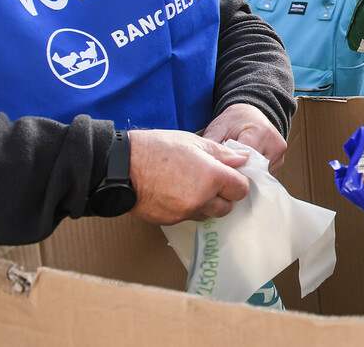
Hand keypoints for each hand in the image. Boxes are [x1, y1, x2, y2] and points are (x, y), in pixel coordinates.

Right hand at [127, 129, 250, 224]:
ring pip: (207, 214)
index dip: (238, 182)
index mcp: (211, 177)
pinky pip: (188, 217)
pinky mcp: (169, 221)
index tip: (230, 175)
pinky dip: (187, 208)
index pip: (241, 189)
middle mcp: (201, 199)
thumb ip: (223, 154)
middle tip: (212, 181)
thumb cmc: (157, 148)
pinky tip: (176, 193)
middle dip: (224, 196)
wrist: (121, 166)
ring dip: (206, 204)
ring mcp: (184, 213)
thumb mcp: (194, 143)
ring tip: (192, 185)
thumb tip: (243, 158)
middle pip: (227, 207)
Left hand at [202, 103, 287, 174]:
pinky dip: (253, 177)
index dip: (231, 170)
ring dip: (247, 178)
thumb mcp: (218, 129)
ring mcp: (279, 154)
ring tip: (234, 171)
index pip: (246, 162)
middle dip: (238, 175)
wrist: (250, 113)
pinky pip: (265, 176)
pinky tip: (243, 170)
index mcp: (259, 132)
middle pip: (254, 171)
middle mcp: (274, 144)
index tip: (219, 174)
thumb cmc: (232, 121)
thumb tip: (208, 168)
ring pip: (260, 177)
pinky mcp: (280, 161)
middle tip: (224, 176)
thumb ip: (212, 147)